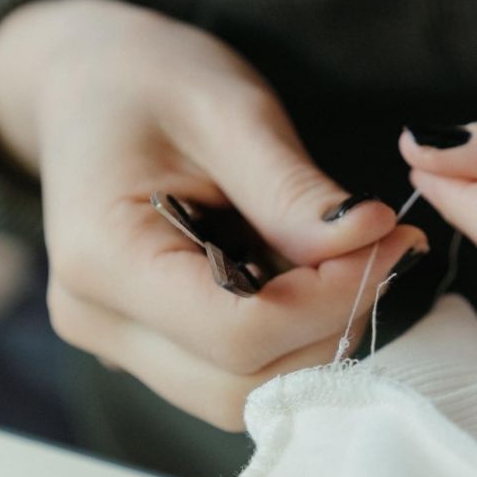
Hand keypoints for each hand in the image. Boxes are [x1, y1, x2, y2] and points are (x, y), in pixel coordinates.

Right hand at [0, 0, 425, 428]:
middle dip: (329, 328)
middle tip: (383, 251)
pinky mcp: (145, 348)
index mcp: (102, 258)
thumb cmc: (148, 80)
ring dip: (313, 342)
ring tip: (349, 261)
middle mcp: (98, 320)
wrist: (86, 83)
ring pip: (240, 395)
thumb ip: (292, 190)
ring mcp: (115, 344)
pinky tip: (308, 277)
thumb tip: (371, 239)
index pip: (238, 332)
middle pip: (240, 384)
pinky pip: (230, 374)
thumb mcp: (228, 110)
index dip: (329, 301)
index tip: (390, 241)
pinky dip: (288, 340)